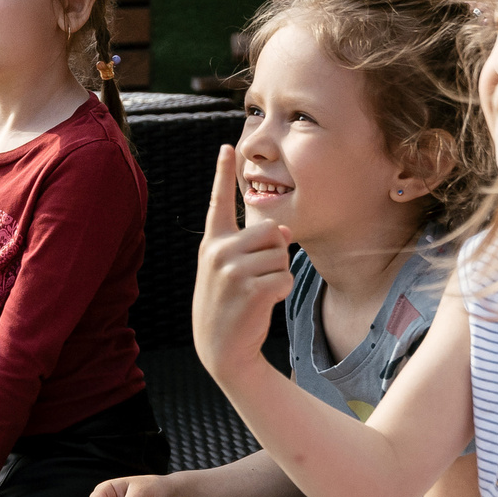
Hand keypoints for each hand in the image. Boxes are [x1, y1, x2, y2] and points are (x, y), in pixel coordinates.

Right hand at [192, 146, 293, 378]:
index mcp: (212, 243)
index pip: (219, 202)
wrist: (221, 348)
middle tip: (257, 277)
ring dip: (279, 273)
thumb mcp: (229, 271)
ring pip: (281, 253)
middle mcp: (218, 251)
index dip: (223, 174)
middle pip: (270, 231)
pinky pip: (285, 276)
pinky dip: (282, 290)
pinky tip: (263, 303)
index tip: (227, 148)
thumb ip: (251, 246)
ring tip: (258, 291)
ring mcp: (232, 270)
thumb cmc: (230, 305)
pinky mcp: (250, 288)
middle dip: (274, 253)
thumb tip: (281, 233)